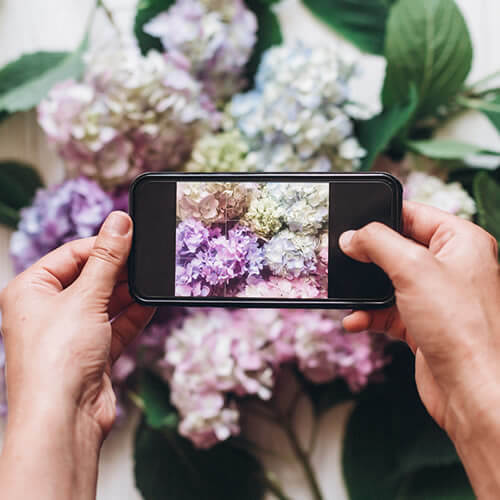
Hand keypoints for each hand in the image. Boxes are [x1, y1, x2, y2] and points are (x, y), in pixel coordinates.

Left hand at [0, 211, 154, 499]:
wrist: (63, 421)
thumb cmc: (56, 360)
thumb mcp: (85, 297)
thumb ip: (107, 259)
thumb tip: (120, 222)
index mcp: (30, 291)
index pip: (71, 255)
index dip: (101, 245)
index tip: (130, 237)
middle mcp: (47, 311)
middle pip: (90, 278)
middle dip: (118, 271)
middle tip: (145, 260)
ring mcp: (70, 333)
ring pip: (105, 303)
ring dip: (128, 294)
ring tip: (150, 281)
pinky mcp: (91, 352)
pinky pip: (115, 326)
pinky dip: (133, 316)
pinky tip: (150, 303)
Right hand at [339, 201, 499, 497]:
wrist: (471, 390)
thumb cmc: (461, 327)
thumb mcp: (412, 269)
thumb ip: (377, 243)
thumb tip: (352, 236)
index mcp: (461, 242)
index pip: (414, 215)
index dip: (382, 216)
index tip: (353, 223)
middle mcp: (451, 266)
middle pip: (397, 248)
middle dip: (368, 256)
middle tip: (344, 257)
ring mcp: (436, 296)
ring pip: (389, 281)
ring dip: (364, 290)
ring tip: (347, 294)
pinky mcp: (423, 323)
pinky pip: (388, 310)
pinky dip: (368, 315)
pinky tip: (355, 321)